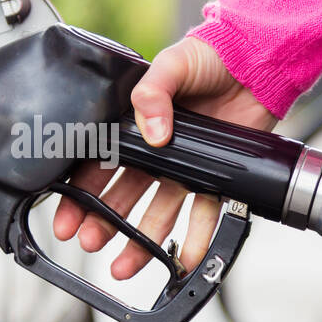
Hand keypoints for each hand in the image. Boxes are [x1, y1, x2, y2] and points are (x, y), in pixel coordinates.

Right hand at [52, 36, 276, 278]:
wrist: (255, 60)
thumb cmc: (210, 55)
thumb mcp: (172, 62)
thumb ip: (152, 92)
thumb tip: (152, 132)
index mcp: (134, 126)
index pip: (98, 166)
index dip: (80, 194)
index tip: (67, 219)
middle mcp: (157, 153)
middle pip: (122, 198)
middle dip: (103, 224)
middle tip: (90, 242)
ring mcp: (186, 168)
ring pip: (157, 214)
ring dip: (140, 243)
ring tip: (123, 266)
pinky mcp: (216, 177)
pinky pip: (204, 215)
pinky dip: (194, 240)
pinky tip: (181, 261)